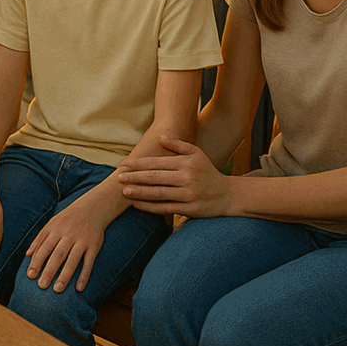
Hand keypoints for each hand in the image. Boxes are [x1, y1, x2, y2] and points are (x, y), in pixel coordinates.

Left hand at [24, 191, 108, 292]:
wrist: (93, 208)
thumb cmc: (68, 219)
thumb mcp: (52, 223)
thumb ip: (40, 238)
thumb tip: (27, 254)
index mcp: (55, 230)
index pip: (44, 248)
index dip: (37, 262)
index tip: (30, 276)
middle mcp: (68, 235)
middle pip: (57, 255)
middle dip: (49, 270)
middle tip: (41, 286)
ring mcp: (81, 241)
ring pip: (73, 260)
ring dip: (65, 275)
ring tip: (57, 290)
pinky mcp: (94, 246)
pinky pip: (89, 262)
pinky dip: (84, 275)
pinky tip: (79, 288)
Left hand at [115, 136, 231, 216]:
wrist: (228, 195)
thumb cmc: (208, 172)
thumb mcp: (196, 154)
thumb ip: (178, 145)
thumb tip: (160, 136)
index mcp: (185, 163)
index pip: (157, 163)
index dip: (139, 164)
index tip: (124, 165)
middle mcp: (186, 178)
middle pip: (155, 178)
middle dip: (135, 177)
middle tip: (118, 177)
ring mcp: (188, 194)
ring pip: (158, 193)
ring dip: (139, 192)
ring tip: (124, 191)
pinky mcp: (189, 209)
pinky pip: (165, 208)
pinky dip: (149, 207)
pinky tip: (137, 205)